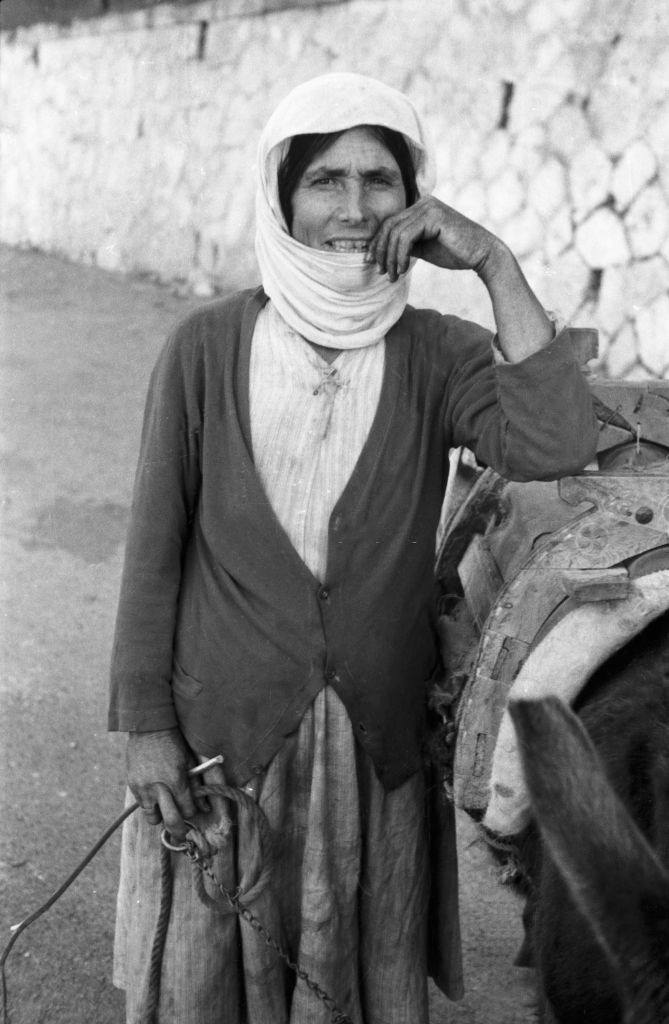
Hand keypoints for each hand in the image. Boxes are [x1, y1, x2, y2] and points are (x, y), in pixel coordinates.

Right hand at [126, 727, 198, 839]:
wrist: (149, 729)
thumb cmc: (174, 743)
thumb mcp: (189, 762)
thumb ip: (196, 786)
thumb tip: (204, 807)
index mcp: (176, 780)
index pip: (187, 810)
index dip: (191, 813)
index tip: (192, 812)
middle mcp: (159, 787)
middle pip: (171, 821)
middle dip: (179, 831)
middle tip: (182, 834)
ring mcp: (143, 788)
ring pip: (153, 818)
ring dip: (160, 816)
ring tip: (165, 809)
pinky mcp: (132, 786)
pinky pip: (142, 805)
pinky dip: (150, 804)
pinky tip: (155, 795)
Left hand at [368, 196, 502, 282]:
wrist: (482, 254)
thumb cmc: (455, 253)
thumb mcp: (423, 249)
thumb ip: (405, 246)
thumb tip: (381, 254)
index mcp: (420, 208)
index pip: (390, 223)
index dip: (377, 243)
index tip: (371, 262)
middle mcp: (423, 203)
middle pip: (389, 226)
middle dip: (381, 251)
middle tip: (381, 272)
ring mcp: (428, 207)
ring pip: (395, 233)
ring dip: (391, 258)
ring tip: (393, 276)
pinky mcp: (433, 216)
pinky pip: (406, 237)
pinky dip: (400, 255)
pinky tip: (403, 269)